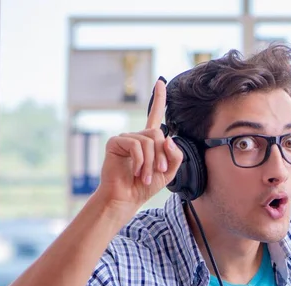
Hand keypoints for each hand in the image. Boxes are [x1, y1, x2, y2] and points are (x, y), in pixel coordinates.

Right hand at [96, 77, 182, 212]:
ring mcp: (125, 138)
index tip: (160, 82)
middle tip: (159, 172)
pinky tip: (137, 172)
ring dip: (152, 162)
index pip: (155, 116)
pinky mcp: (115, 143)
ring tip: (146, 176)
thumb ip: (175, 155)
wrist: (127, 198)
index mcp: (150, 141)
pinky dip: (141, 161)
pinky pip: (135, 145)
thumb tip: (167, 137)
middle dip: (162, 155)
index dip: (159, 99)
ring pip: (149, 141)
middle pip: (158, 134)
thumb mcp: (169, 171)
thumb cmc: (146, 186)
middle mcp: (137, 136)